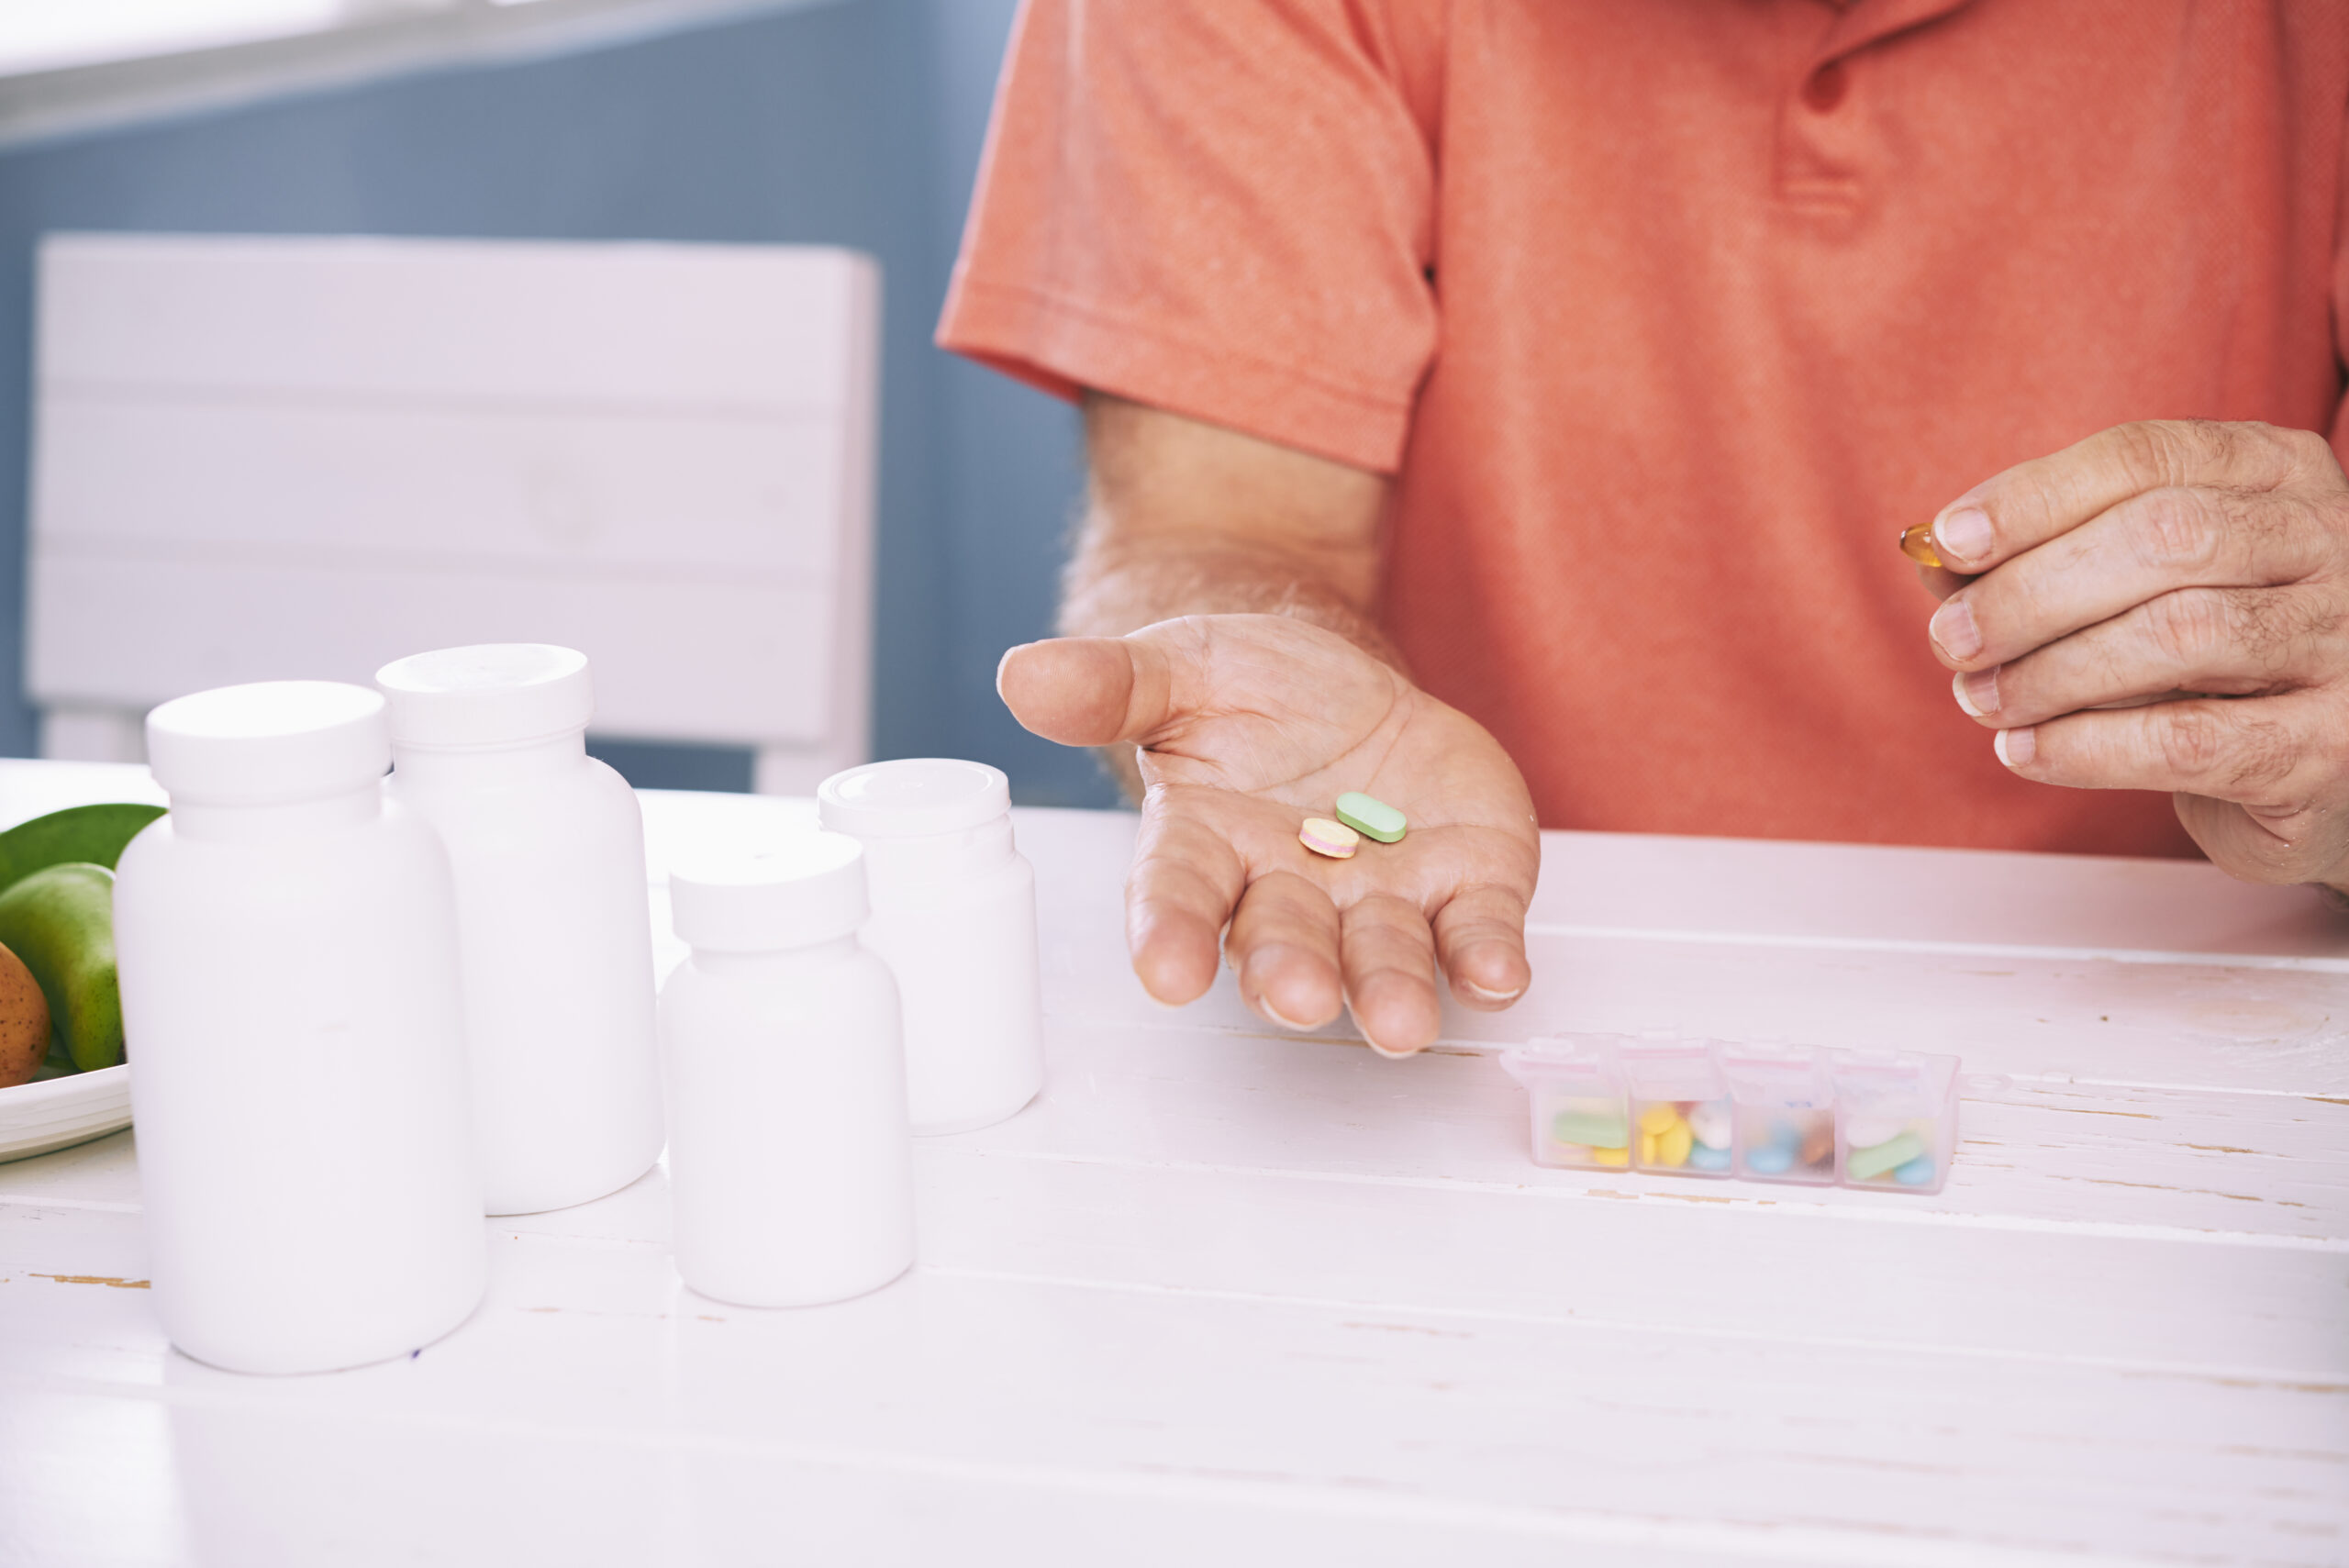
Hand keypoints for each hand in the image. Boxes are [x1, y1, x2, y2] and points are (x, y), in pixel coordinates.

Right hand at [997, 614, 1540, 1054]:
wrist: (1347, 690)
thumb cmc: (1251, 694)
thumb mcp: (1178, 665)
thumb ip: (1112, 683)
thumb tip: (1022, 677)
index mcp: (1208, 844)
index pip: (1178, 895)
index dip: (1171, 935)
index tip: (1165, 974)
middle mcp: (1290, 890)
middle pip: (1283, 941)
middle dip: (1289, 972)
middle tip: (1295, 998)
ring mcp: (1380, 897)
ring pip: (1381, 956)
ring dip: (1389, 991)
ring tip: (1398, 1025)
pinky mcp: (1466, 886)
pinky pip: (1476, 931)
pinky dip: (1488, 958)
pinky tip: (1497, 975)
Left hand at [1918, 419, 2348, 889]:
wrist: (2318, 761)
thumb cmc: (2211, 657)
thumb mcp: (2135, 586)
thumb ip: (2040, 559)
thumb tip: (1934, 559)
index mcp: (2277, 472)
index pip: (2144, 457)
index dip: (2034, 498)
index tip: (1950, 542)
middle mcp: (2330, 541)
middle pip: (2162, 537)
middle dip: (2031, 591)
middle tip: (1952, 640)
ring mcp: (2344, 641)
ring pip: (2178, 634)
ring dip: (2051, 672)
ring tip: (1983, 699)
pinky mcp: (2329, 744)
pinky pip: (2190, 740)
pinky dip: (2086, 747)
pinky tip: (2026, 750)